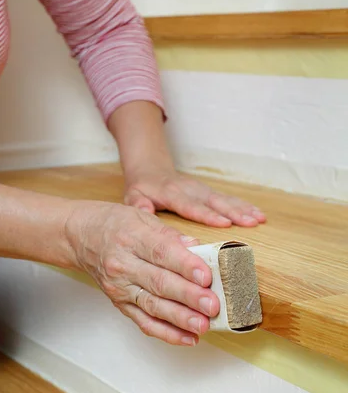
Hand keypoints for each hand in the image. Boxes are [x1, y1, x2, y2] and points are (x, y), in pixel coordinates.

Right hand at [65, 201, 219, 345]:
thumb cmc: (113, 224)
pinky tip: (187, 337)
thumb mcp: (141, 217)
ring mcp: (120, 287)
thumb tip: (197, 247)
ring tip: (202, 325)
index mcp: (131, 238)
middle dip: (188, 296)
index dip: (185, 266)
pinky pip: (144, 322)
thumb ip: (170, 235)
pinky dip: (166, 332)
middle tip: (211, 305)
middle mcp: (123, 265)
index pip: (161, 253)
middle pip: (159, 283)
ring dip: (180, 318)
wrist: (80, 237)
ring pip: (152, 306)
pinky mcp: (120, 303)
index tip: (206, 276)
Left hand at [124, 168, 265, 227]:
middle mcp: (190, 189)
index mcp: (172, 193)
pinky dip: (244, 205)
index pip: (191, 205)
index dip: (208, 215)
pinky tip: (258, 214)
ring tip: (259, 219)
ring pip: (224, 199)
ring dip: (243, 209)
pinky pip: (228, 198)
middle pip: (214, 201)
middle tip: (251, 222)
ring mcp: (201, 189)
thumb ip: (139, 205)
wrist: (150, 169)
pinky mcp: (208, 191)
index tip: (224, 223)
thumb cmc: (142, 187)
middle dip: (234, 212)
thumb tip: (144, 213)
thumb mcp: (134, 196)